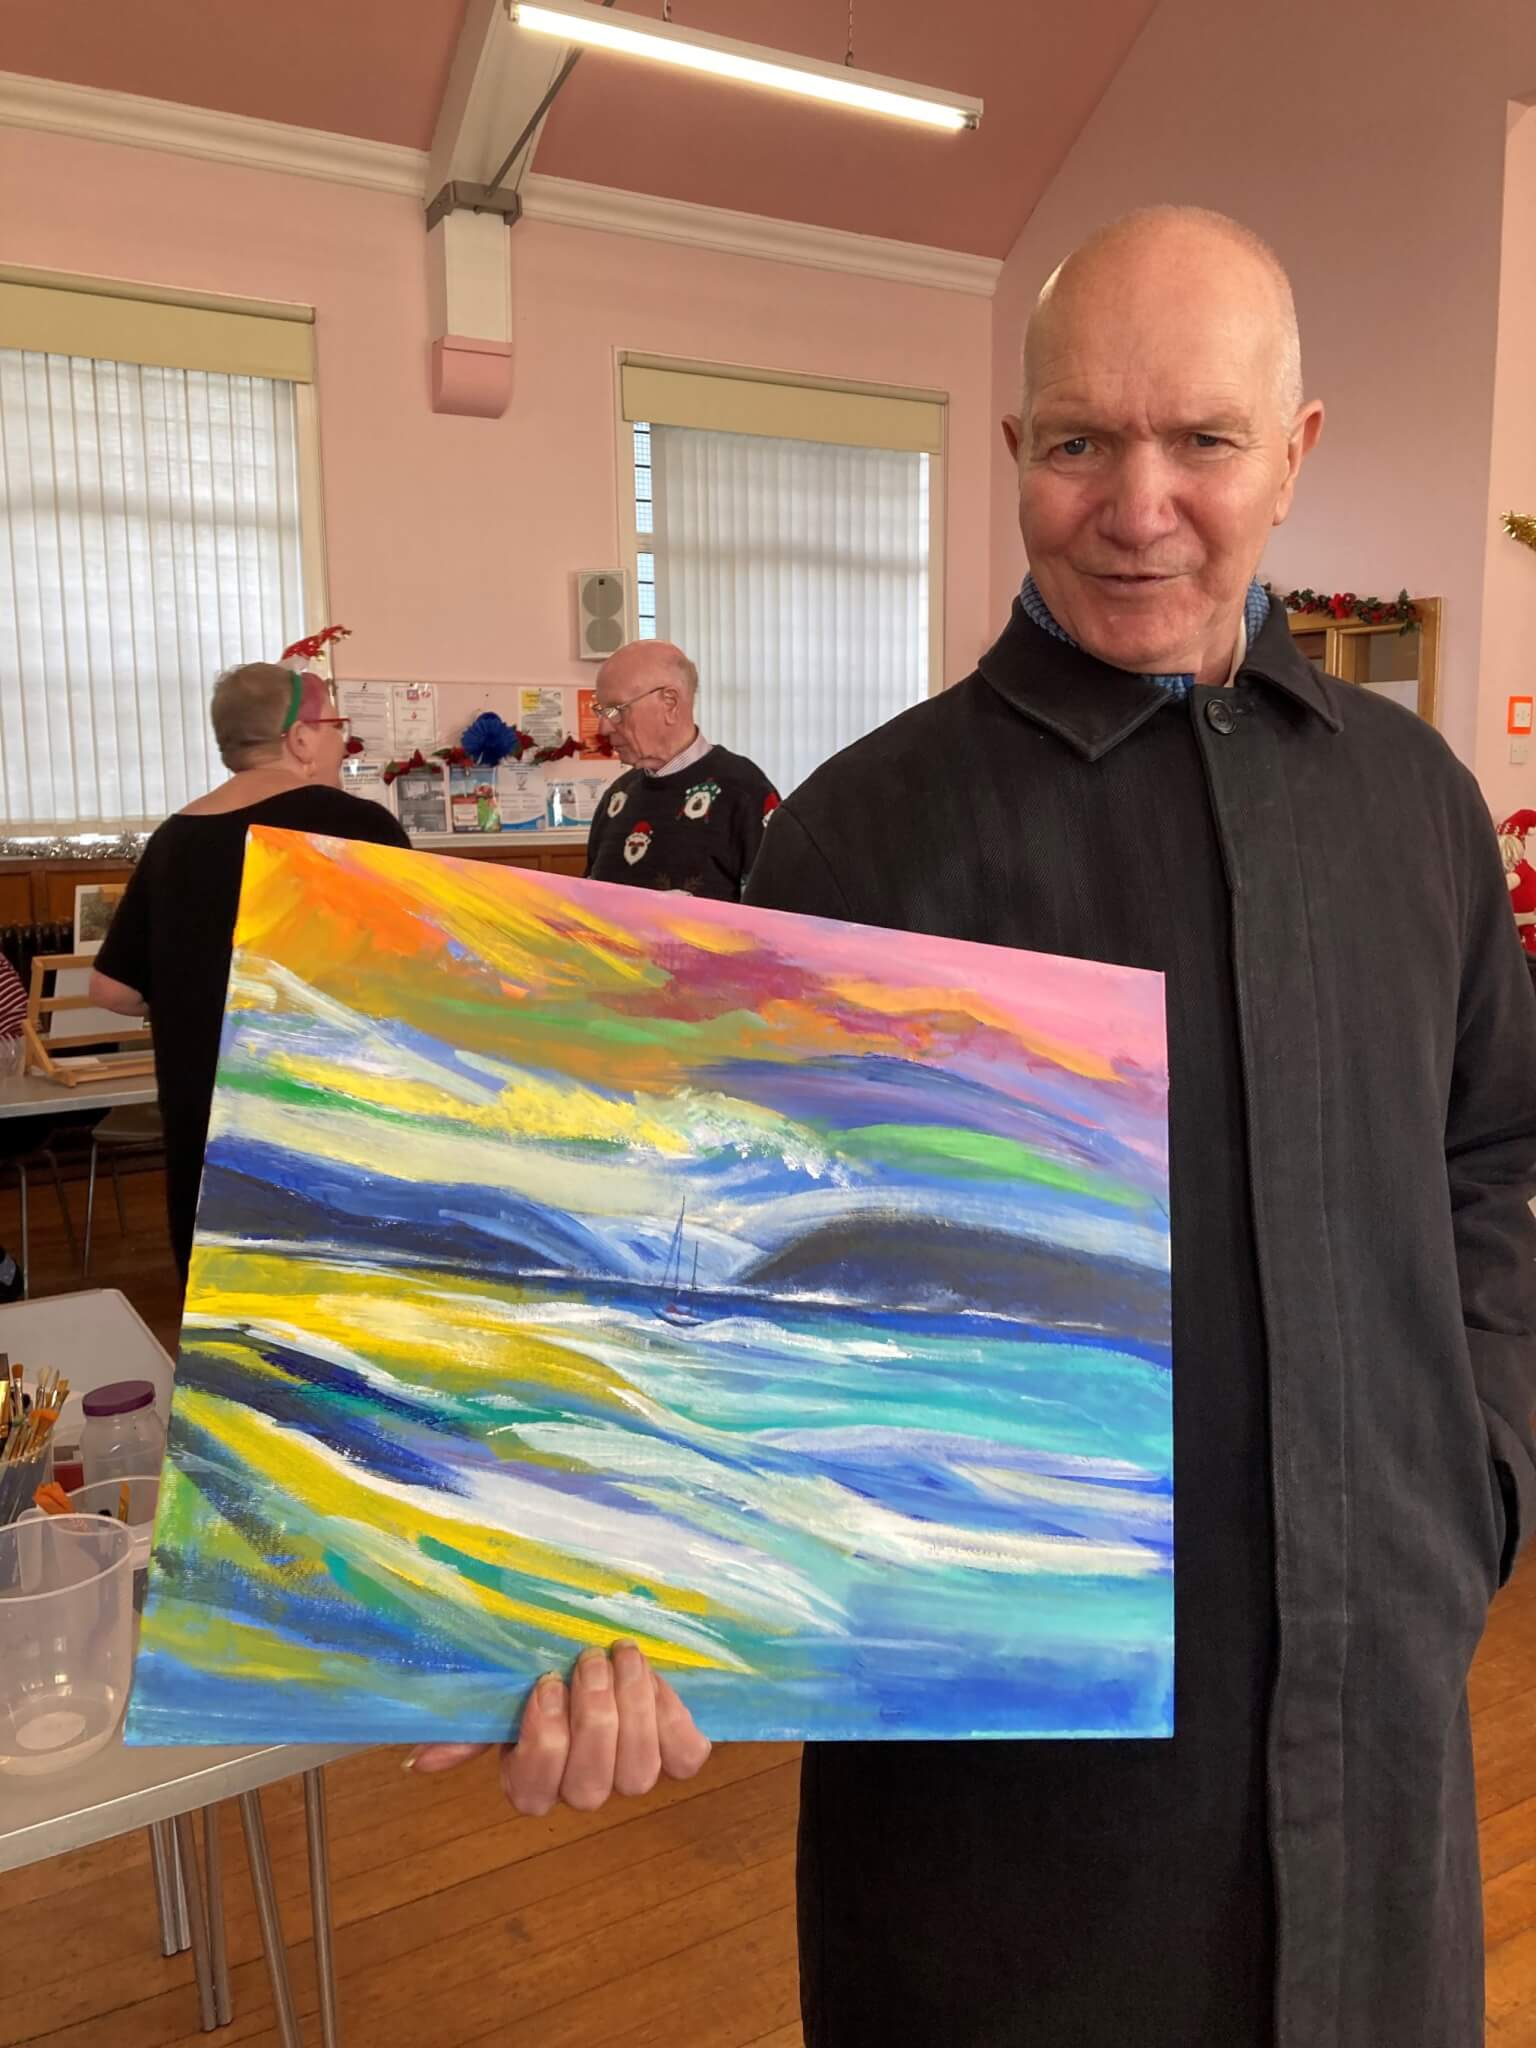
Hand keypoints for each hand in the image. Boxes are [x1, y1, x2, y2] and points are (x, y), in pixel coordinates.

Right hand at [406, 1641, 710, 1815]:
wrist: (605, 1655)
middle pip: (590, 1787)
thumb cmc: (546, 1677)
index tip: (544, 1684)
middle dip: (593, 1717)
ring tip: (622, 1656)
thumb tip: (418, 1761)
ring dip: (633, 1707)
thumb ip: (468, 1727)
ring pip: (638, 1774)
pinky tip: (658, 1680)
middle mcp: (583, 1790)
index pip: (535, 1790)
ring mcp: (633, 1775)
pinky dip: (674, 1717)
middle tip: (588, 1660)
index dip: (544, 1741)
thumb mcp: (502, 1697)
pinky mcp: (678, 1754)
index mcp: (533, 1782)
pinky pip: (685, 1756)